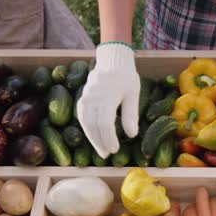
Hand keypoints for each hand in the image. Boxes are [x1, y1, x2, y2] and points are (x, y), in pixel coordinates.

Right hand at [77, 43, 139, 158]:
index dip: (109, 138)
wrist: (112, 60)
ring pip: (85, 121)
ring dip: (91, 138)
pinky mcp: (83, 97)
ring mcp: (86, 96)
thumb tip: (132, 136)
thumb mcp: (133, 94)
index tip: (115, 150)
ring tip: (100, 150)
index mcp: (108, 95)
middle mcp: (94, 96)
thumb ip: (131, 115)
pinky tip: (93, 137)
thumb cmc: (126, 77)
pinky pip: (81, 115)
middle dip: (99, 142)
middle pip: (93, 124)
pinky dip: (86, 128)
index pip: (105, 123)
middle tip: (106, 155)